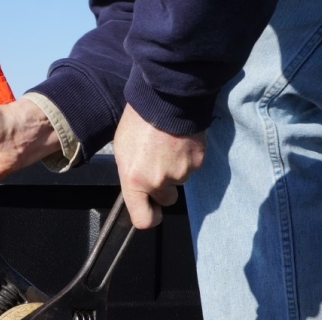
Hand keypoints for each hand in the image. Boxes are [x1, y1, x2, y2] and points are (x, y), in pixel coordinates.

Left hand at [113, 104, 205, 228]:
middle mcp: (159, 181)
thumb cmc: (138, 121)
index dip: (149, 217)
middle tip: (158, 165)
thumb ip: (130, 175)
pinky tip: (179, 140)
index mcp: (135, 180)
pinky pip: (193, 166)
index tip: (152, 211)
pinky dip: (188, 156)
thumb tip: (137, 187)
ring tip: (167, 144)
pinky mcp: (198, 161)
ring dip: (175, 167)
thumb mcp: (123, 150)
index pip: (144, 220)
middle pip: (166, 199)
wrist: (166, 97)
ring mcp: (181, 172)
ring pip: (180, 180)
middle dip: (164, 188)